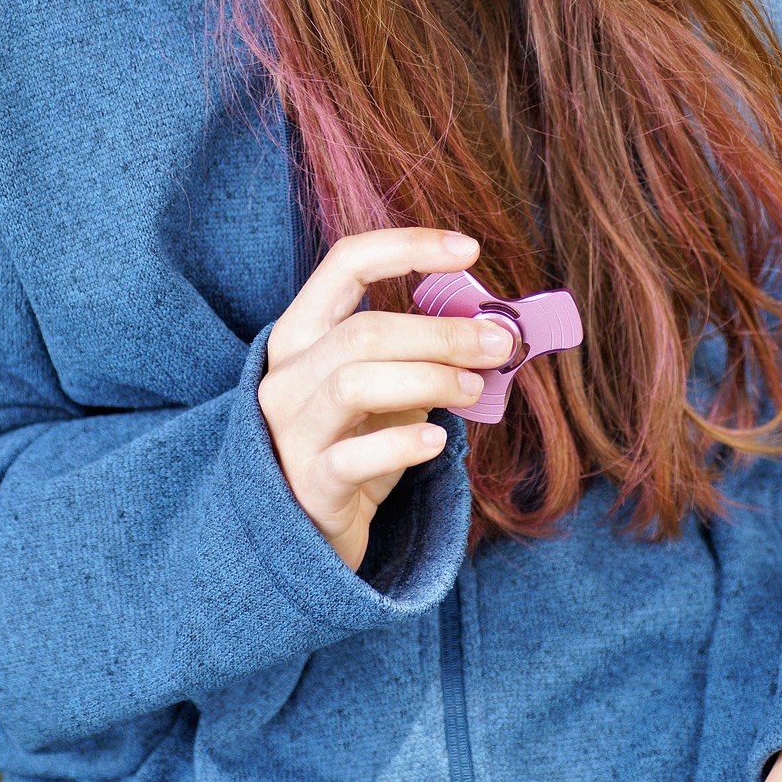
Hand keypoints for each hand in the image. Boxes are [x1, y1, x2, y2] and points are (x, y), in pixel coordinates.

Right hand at [258, 227, 515, 571]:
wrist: (301, 535)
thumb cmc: (352, 446)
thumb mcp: (382, 391)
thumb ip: (418, 357)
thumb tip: (488, 329)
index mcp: (300, 335)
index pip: (345, 263)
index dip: (408, 247)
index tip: (469, 250)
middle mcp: (284, 377)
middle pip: (362, 332)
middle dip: (440, 333)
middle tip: (498, 343)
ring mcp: (289, 432)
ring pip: (354, 383)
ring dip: (428, 379)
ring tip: (473, 389)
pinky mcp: (307, 486)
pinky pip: (353, 457)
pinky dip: (401, 444)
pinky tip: (437, 442)